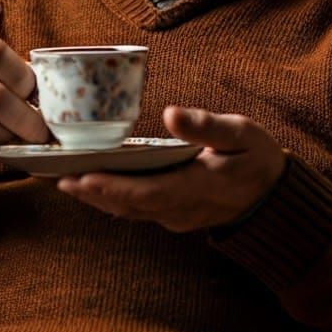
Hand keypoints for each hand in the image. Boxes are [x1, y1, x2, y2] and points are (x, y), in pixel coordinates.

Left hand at [57, 106, 285, 232]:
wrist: (273, 199)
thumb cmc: (257, 159)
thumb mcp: (243, 135)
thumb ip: (208, 126)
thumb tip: (173, 114)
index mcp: (199, 188)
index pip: (149, 192)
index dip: (114, 188)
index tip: (84, 177)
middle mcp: (182, 209)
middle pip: (130, 205)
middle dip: (93, 192)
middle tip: (58, 177)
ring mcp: (176, 217)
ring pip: (129, 211)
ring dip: (96, 198)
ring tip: (63, 180)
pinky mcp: (172, 215)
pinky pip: (136, 210)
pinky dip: (110, 198)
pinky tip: (89, 185)